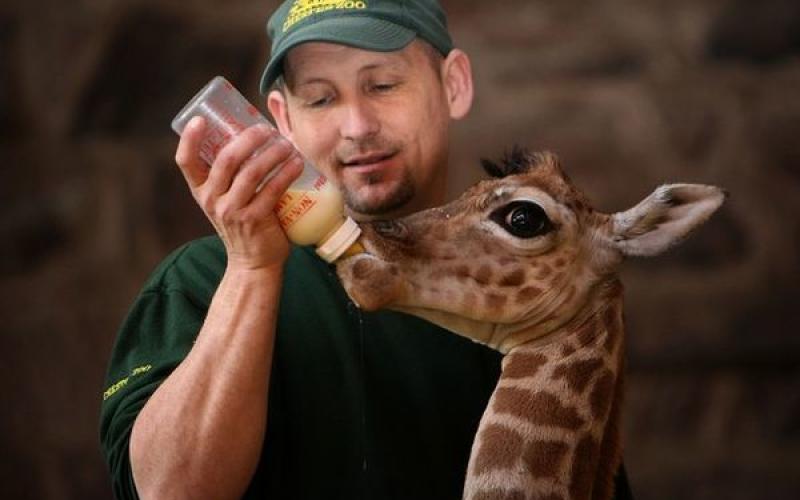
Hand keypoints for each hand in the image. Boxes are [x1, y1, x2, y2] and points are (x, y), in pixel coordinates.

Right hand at [174, 116, 303, 271]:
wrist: (253, 261)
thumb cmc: (244, 222)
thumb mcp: (228, 198)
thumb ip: (234, 173)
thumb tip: (255, 133)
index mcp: (201, 190)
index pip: (185, 162)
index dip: (189, 139)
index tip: (200, 119)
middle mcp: (211, 200)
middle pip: (226, 160)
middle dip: (248, 138)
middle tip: (267, 129)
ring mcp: (231, 211)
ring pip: (251, 172)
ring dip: (272, 153)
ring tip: (287, 144)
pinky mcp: (254, 220)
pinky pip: (272, 189)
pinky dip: (286, 173)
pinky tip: (297, 163)